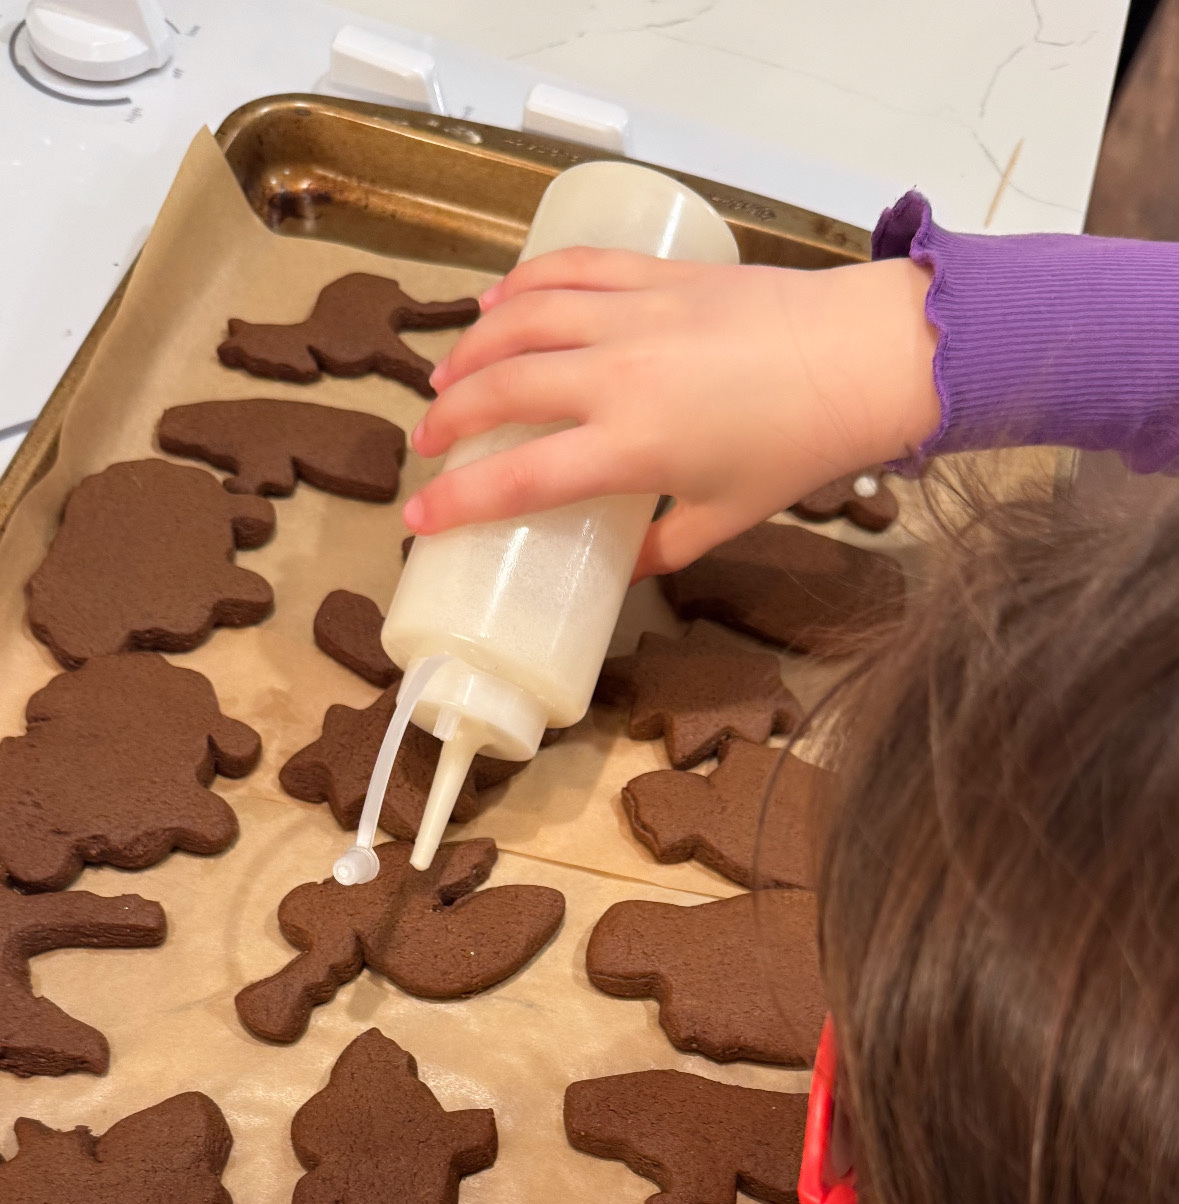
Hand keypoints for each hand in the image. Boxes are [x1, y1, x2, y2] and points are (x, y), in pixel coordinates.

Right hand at [405, 246, 937, 575]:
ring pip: (520, 319)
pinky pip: (569, 269)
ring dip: (471, 348)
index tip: (419, 519)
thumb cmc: (798, 445)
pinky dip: (523, 284)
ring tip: (447, 376)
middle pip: (501, 389)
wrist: (859, 359)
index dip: (458, 502)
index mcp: (633, 448)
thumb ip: (664, 545)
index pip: (518, 479)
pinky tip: (497, 303)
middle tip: (428, 442)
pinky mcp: (656, 276)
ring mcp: (633, 315)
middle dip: (449, 417)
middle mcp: (619, 376)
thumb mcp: (726, 517)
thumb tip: (621, 571)